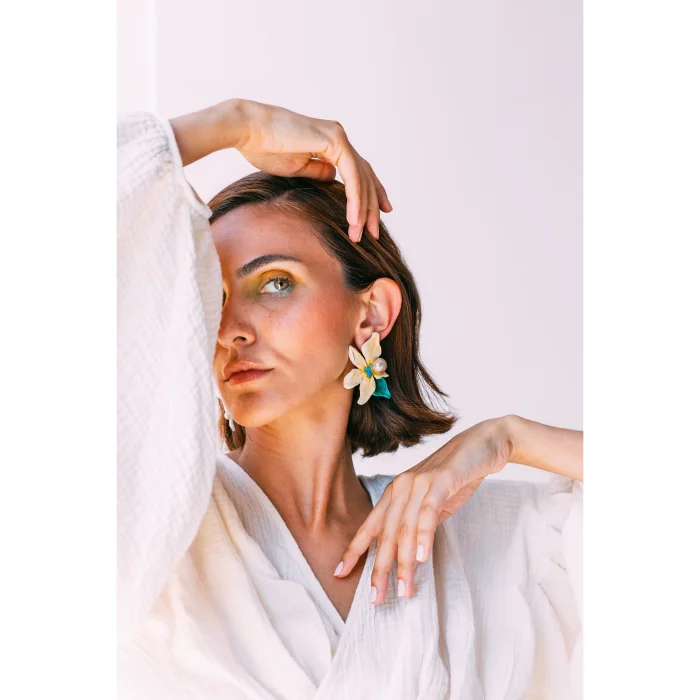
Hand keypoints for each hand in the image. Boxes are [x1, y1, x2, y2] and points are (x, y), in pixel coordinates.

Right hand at [170, 98, 391, 241]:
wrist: (246, 130)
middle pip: (365, 176)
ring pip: (362, 178)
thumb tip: (333, 179)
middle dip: (372, 207)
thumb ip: (318, 173)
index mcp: (331, 142)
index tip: (377, 215)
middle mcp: (338, 136)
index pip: (358, 171)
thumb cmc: (263, 148)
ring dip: (364, 209)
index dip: (369, 193)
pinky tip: (354, 220)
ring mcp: (338, 136)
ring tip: (362, 234)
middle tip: (375, 233)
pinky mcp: (334, 140)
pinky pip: (352, 175)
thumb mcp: (296, 168)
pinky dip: (355, 199)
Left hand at [335, 417, 512, 604]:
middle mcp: (401, 487)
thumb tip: (406, 553)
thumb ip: (416, 523)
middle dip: (380, 568)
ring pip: (405, 528)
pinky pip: (428, 512)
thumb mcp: (431, 503)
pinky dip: (423, 536)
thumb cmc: (457, 476)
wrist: (484, 444)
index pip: (370, 526)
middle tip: (376, 598)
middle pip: (385, 533)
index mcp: (395, 492)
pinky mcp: (441, 480)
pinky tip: (421, 558)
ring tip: (404, 590)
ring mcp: (419, 482)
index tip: (339, 573)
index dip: (354, 550)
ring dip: (404, 562)